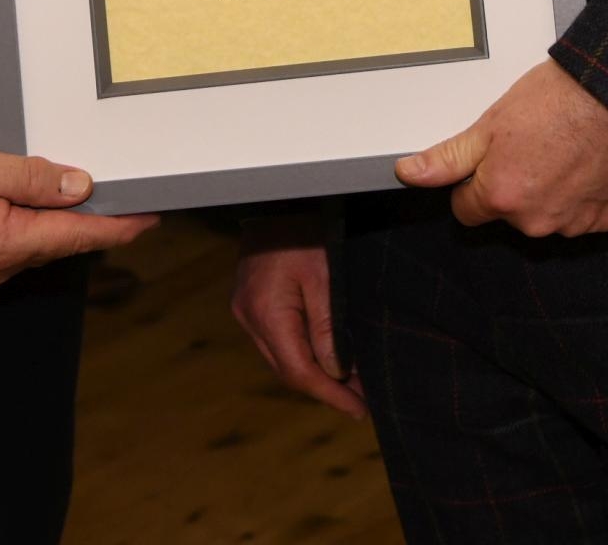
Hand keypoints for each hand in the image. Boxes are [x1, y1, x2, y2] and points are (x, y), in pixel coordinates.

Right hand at [0, 139, 153, 286]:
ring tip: (90, 196)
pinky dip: (33, 226)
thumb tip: (80, 185)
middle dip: (96, 222)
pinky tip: (39, 206)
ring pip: (37, 245)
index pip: (80, 236)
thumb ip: (32, 178)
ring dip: (63, 223)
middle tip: (129, 197)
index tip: (152, 216)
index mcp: (8, 243)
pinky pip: (11, 245)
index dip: (120, 225)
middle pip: (62, 243)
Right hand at [230, 215, 364, 418]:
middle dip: (326, 389)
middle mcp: (249, 317)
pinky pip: (277, 341)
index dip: (331, 396)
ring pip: (281, 358)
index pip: (299, 371)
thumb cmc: (305, 229)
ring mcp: (245, 310)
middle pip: (288, 370)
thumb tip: (338, 373)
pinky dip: (301, 353)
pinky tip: (326, 356)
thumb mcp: (325, 276)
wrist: (277, 196)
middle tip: (361, 402)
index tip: (360, 410)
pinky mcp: (250, 302)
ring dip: (314, 374)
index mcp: (267, 312)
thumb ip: (329, 327)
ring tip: (350, 384)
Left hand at [395, 59, 607, 237]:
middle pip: (508, 213)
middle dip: (515, 186)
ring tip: (563, 149)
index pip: (466, 210)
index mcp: (501, 198)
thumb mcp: (491, 123)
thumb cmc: (560, 99)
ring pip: (546, 215)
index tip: (493, 160)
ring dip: (550, 192)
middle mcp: (535, 221)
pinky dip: (584, 195)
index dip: (474, 182)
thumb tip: (410, 173)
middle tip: (532, 145)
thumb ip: (448, 158)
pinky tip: (588, 162)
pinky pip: (584, 215)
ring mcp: (574, 223)